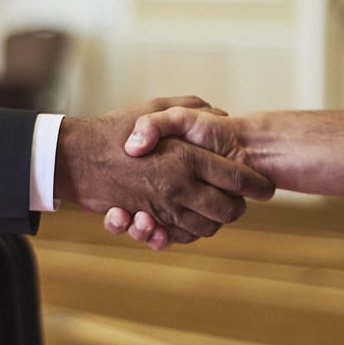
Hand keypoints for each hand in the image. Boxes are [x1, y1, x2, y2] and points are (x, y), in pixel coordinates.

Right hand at [56, 97, 271, 245]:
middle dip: (238, 208)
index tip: (266, 187)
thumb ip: (190, 109)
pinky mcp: (148, 221)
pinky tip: (186, 218)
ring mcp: (164, 207)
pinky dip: (185, 233)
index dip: (257, 185)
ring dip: (213, 222)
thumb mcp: (155, 108)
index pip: (238, 178)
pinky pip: (179, 236)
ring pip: (206, 227)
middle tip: (241, 201)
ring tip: (215, 209)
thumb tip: (220, 113)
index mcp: (187, 157)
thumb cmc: (115, 130)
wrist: (76, 158)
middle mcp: (180, 186)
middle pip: (228, 210)